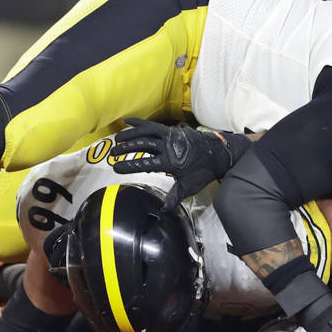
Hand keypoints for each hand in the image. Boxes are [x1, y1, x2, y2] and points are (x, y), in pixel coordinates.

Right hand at [111, 118, 250, 211]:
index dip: (129, 165)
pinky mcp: (171, 130)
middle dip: (125, 149)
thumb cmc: (203, 172)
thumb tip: (162, 210)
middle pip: (142, 144)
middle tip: (112, 153)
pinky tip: (127, 121)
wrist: (218, 153)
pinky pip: (153, 125)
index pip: (145, 163)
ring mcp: (170, 135)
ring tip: (116, 139)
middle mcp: (168, 145)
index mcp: (170, 161)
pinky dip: (140, 123)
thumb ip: (174, 197)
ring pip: (145, 132)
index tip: (115, 168)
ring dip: (129, 135)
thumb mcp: (189, 186)